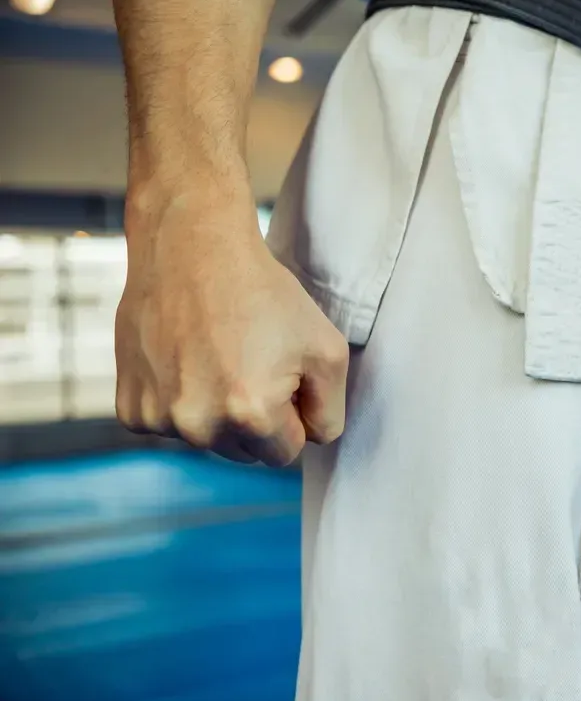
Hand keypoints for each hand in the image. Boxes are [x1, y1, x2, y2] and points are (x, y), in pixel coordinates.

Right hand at [115, 189, 348, 465]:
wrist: (192, 248)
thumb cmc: (265, 294)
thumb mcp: (328, 350)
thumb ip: (330, 412)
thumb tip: (311, 440)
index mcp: (250, 414)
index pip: (286, 452)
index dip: (292, 414)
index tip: (282, 374)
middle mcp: (198, 425)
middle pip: (245, 453)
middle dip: (255, 418)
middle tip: (250, 361)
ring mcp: (158, 418)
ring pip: (207, 440)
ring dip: (217, 411)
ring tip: (218, 355)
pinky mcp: (130, 408)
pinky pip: (170, 425)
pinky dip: (180, 401)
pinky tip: (185, 358)